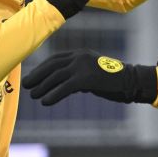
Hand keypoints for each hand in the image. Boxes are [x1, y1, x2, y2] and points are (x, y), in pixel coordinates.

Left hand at [22, 50, 157, 105]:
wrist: (131, 81)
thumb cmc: (111, 80)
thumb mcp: (92, 72)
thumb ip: (77, 73)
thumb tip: (60, 83)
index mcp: (80, 54)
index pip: (55, 59)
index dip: (41, 68)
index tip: (31, 76)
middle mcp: (80, 57)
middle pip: (52, 66)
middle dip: (37, 76)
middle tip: (27, 85)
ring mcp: (83, 67)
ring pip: (56, 76)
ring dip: (42, 87)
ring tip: (34, 95)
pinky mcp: (87, 79)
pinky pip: (65, 87)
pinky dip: (53, 95)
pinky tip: (46, 102)